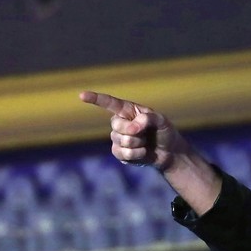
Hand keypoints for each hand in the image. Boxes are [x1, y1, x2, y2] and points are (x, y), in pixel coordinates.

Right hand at [79, 91, 220, 215]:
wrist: (169, 153)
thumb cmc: (165, 132)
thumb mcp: (162, 121)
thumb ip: (149, 118)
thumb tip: (136, 124)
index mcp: (128, 110)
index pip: (109, 103)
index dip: (96, 99)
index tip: (82, 96)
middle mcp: (120, 123)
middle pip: (116, 125)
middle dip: (133, 130)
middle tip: (144, 132)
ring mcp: (118, 139)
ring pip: (121, 141)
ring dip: (138, 143)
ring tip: (145, 143)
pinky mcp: (119, 153)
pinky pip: (123, 154)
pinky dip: (137, 154)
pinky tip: (143, 153)